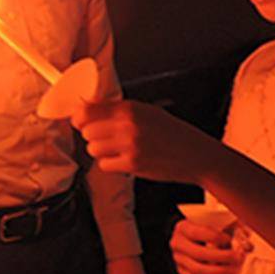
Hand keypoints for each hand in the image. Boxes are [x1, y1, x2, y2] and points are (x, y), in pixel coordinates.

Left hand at [73, 100, 213, 184]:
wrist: (196, 154)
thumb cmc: (172, 132)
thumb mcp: (147, 111)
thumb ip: (118, 110)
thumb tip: (87, 108)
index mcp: (130, 108)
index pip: (87, 110)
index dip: (78, 117)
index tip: (78, 120)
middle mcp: (128, 125)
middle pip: (87, 131)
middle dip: (93, 135)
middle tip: (106, 137)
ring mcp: (130, 146)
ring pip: (92, 149)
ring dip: (101, 151)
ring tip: (118, 149)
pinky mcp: (132, 164)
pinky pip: (104, 165)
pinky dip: (111, 164)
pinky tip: (125, 159)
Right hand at [169, 219, 247, 273]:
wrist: (194, 237)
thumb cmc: (208, 228)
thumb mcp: (217, 222)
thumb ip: (232, 229)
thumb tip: (247, 245)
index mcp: (183, 228)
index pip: (198, 233)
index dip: (216, 237)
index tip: (229, 238)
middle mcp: (177, 244)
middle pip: (198, 254)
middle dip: (222, 258)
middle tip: (238, 257)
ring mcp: (179, 260)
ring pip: (198, 271)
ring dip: (220, 273)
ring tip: (234, 270)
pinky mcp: (183, 273)